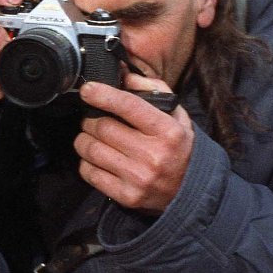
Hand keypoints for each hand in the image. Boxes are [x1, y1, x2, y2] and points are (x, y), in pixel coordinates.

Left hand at [73, 72, 193, 213]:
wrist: (189, 190)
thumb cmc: (178, 147)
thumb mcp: (176, 115)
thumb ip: (153, 90)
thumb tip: (123, 76)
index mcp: (168, 131)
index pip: (128, 106)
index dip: (103, 94)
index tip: (87, 89)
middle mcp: (153, 155)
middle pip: (103, 127)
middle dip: (90, 119)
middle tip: (91, 118)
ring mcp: (138, 177)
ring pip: (91, 150)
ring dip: (84, 139)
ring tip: (90, 137)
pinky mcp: (126, 196)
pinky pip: (89, 173)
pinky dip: (86, 162)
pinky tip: (95, 158)